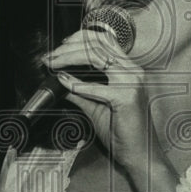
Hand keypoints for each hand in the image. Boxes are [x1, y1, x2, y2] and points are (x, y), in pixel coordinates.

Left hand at [44, 29, 175, 191]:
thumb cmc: (123, 132)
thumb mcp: (96, 106)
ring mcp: (132, 82)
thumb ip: (80, 92)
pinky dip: (78, 85)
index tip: (60, 46)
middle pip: (97, 44)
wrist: (140, 154)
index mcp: (128, 69)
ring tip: (53, 66)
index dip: (79, 38)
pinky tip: (66, 85)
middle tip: (50, 58)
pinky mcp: (127, 97)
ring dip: (69, 59)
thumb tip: (60, 80)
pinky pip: (97, 87)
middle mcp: (132, 71)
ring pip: (96, 57)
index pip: (104, 39)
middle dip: (68, 48)